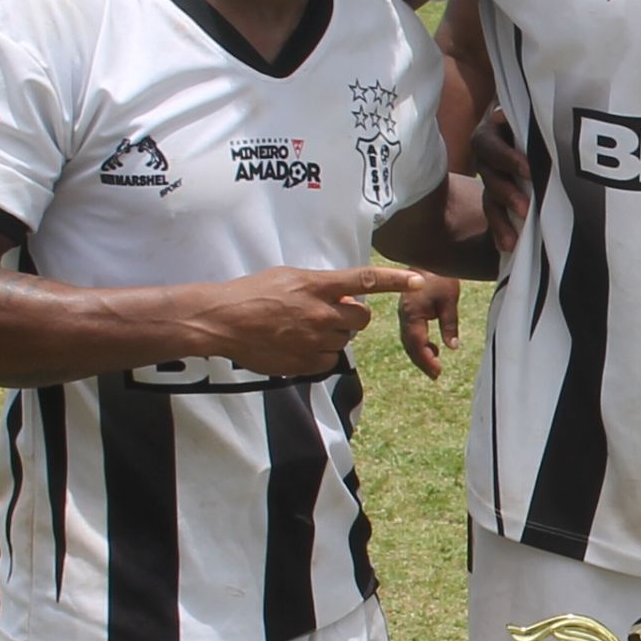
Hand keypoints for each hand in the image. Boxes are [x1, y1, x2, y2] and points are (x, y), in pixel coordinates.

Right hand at [202, 266, 418, 376]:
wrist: (222, 321)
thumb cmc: (251, 293)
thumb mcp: (288, 277)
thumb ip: (321, 286)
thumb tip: (345, 298)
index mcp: (317, 286)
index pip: (366, 280)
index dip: (396, 280)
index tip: (419, 280)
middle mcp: (321, 313)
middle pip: (362, 318)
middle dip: (352, 316)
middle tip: (328, 313)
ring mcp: (315, 340)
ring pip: (345, 341)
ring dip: (334, 335)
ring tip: (303, 328)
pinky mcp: (306, 364)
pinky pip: (329, 361)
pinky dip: (320, 355)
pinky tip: (297, 345)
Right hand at [394, 269, 459, 376]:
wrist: (427, 257)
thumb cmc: (439, 277)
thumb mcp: (449, 300)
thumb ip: (449, 324)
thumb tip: (452, 347)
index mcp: (411, 314)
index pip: (416, 343)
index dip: (426, 360)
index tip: (437, 371)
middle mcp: (404, 316)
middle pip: (410, 346)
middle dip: (422, 361)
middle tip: (436, 375)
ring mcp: (404, 314)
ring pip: (409, 341)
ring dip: (421, 354)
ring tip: (435, 365)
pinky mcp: (407, 312)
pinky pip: (411, 334)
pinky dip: (420, 344)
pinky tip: (433, 348)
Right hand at [472, 104, 530, 255]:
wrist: (540, 138)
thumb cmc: (541, 121)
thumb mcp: (535, 117)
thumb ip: (529, 119)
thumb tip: (513, 115)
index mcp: (492, 131)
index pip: (491, 145)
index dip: (507, 158)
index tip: (528, 171)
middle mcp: (487, 155)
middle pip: (489, 175)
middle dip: (507, 193)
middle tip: (526, 209)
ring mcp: (490, 177)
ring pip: (491, 199)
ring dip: (501, 219)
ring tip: (513, 239)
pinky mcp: (496, 198)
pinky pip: (495, 216)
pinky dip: (501, 231)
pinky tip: (507, 247)